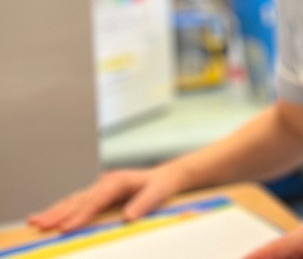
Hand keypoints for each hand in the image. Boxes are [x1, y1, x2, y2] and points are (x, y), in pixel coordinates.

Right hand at [27, 163, 188, 231]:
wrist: (165, 177)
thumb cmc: (161, 186)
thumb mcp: (159, 192)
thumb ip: (144, 204)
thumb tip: (127, 218)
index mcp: (119, 181)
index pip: (96, 200)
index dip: (81, 215)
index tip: (66, 228)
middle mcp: (105, 182)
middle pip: (79, 199)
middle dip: (58, 213)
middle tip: (39, 225)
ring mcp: (99, 187)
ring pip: (73, 200)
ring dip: (54, 211)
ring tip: (34, 221)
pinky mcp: (97, 193)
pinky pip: (76, 202)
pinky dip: (61, 209)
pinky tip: (47, 217)